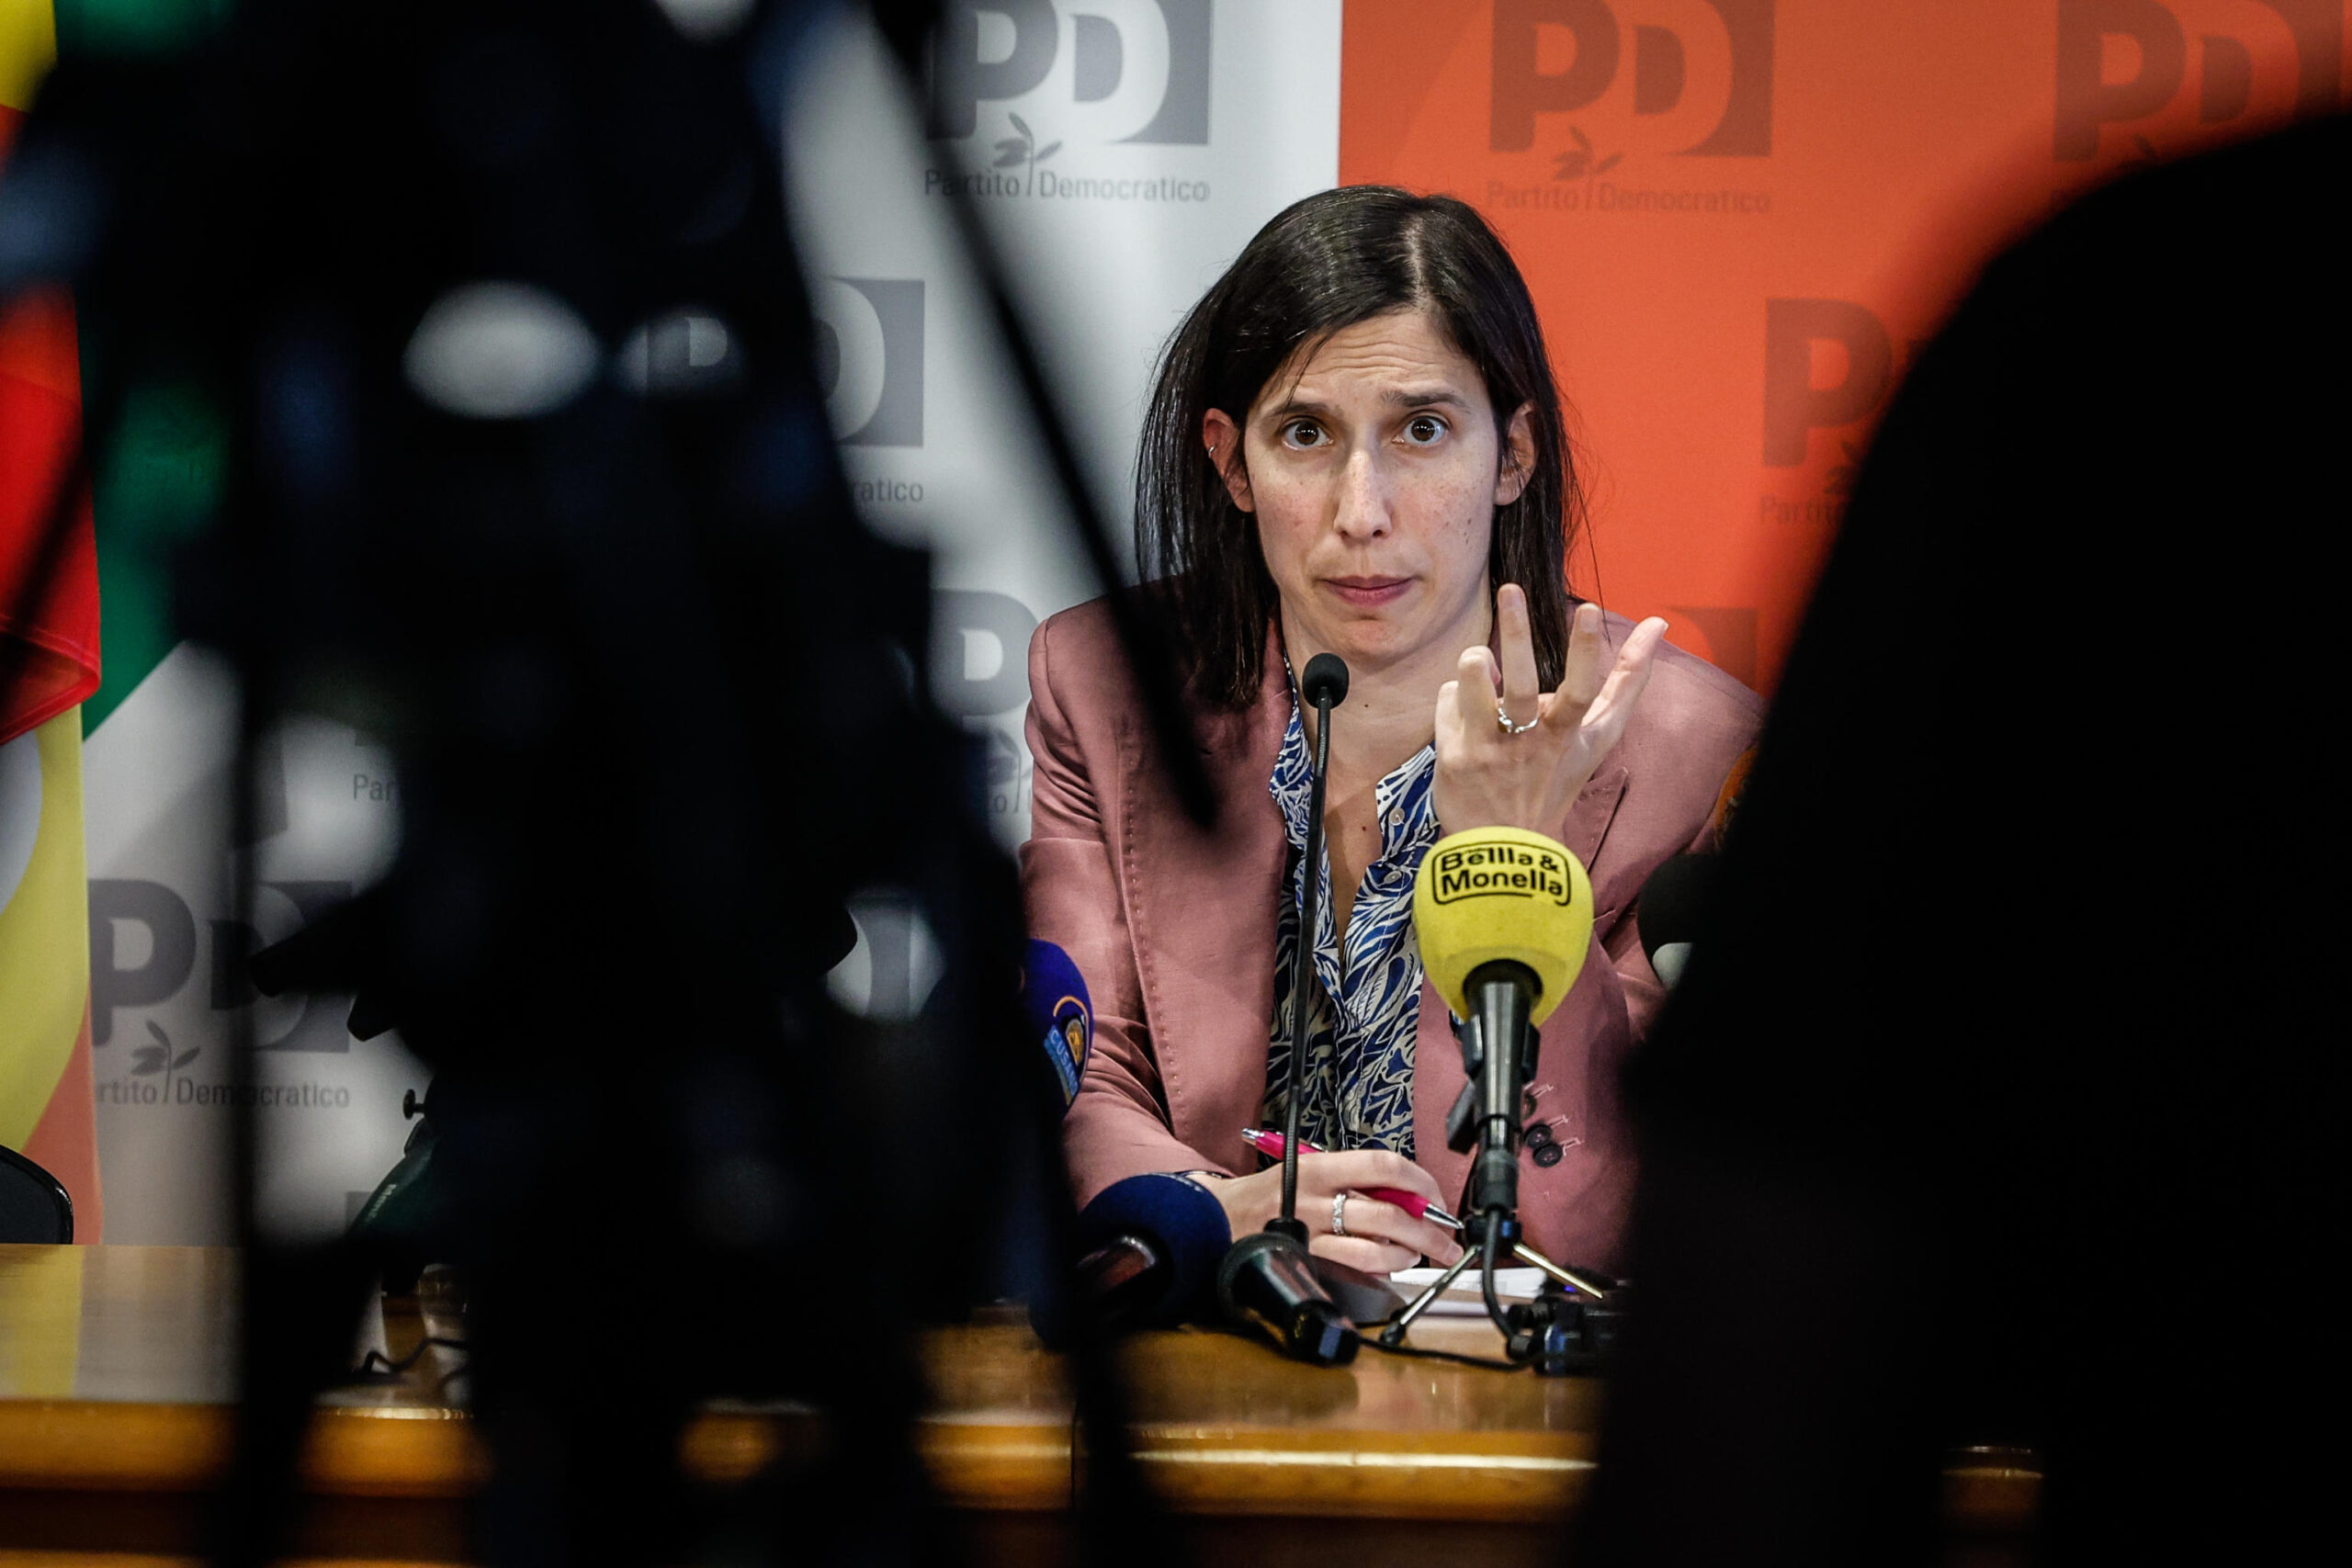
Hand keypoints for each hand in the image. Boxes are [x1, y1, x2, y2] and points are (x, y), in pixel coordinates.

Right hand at [1203, 1150, 1463, 1274]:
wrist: (1217, 1219)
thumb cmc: (1273, 1194)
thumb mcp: (1309, 1169)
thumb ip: (1355, 1179)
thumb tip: (1412, 1196)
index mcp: (1320, 1165)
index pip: (1383, 1165)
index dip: (1420, 1182)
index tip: (1437, 1199)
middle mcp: (1316, 1198)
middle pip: (1389, 1213)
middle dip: (1429, 1230)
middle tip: (1449, 1241)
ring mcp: (1311, 1234)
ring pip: (1376, 1249)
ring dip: (1407, 1255)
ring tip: (1415, 1256)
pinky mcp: (1308, 1263)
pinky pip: (1355, 1270)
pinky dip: (1380, 1270)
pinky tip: (1386, 1267)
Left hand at [1433, 586, 1666, 835]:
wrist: (1507, 847)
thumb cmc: (1555, 779)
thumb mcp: (1596, 738)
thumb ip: (1627, 683)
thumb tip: (1657, 625)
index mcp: (1567, 734)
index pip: (1584, 691)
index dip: (1588, 651)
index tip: (1589, 610)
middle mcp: (1529, 740)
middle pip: (1522, 681)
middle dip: (1517, 631)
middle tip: (1511, 589)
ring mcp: (1489, 748)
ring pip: (1473, 683)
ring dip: (1475, 662)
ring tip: (1481, 659)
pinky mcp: (1454, 756)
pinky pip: (1449, 700)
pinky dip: (1458, 697)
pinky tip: (1466, 715)